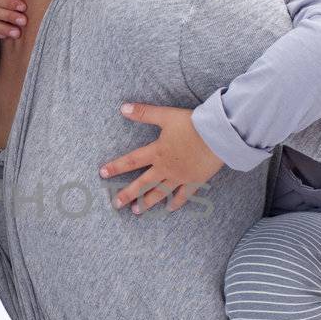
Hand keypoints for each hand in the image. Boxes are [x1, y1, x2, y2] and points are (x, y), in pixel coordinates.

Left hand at [100, 102, 224, 212]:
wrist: (218, 135)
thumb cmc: (193, 124)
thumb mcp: (166, 115)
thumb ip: (144, 113)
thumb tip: (122, 108)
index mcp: (157, 152)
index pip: (132, 161)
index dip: (116, 167)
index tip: (102, 174)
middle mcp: (165, 167)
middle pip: (143, 183)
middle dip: (128, 194)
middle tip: (116, 204)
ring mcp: (180, 177)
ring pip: (160, 192)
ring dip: (147, 202)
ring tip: (137, 211)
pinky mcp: (195, 181)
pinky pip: (183, 195)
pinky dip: (176, 203)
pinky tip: (169, 208)